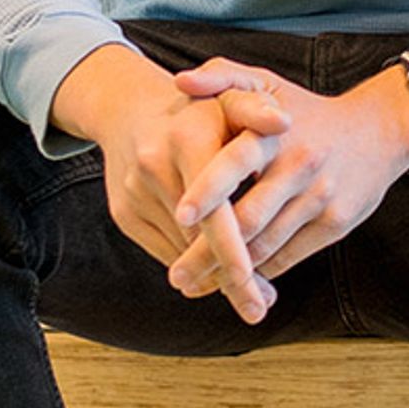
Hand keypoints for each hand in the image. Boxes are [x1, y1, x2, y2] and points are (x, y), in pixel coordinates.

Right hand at [50, 43, 290, 321]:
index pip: (213, 207)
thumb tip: (285, 122)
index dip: (232, 248)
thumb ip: (258, 110)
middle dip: (229, 276)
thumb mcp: (231, 100)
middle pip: (196, 237)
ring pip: (180, 250)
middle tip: (260, 307)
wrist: (134, 110)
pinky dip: (192, 268)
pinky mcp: (124, 213)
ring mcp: (134, 193)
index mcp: (187, 139)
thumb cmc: (202, 111)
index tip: (255, 282)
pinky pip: (163, 250)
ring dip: (213, 276)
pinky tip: (220, 280)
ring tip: (252, 297)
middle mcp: (155, 166)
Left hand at [164, 60, 408, 305]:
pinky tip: (239, 280)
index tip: (177, 216)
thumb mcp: (267, 82)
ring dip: (231, 273)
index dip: (207, 192)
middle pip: (246, 220)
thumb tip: (181, 81)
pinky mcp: (336, 223)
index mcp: (275, 133)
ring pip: (266, 246)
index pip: (235, 163)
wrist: (381, 131)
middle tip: (176, 277)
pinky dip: (262, 273)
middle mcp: (299, 166)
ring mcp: (319, 198)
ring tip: (199, 285)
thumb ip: (221, 77)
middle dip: (206, 253)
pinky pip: (289, 256)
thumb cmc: (308, 110)